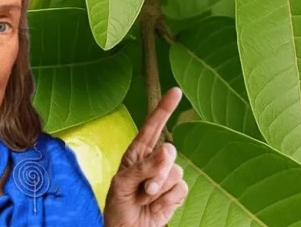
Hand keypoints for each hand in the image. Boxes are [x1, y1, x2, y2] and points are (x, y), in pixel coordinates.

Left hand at [103, 87, 187, 226]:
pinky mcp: (175, 193)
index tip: (176, 91)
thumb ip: (143, 167)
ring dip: (160, 191)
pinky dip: (168, 201)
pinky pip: (182, 189)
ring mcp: (166, 176)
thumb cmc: (118, 207)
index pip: (153, 126)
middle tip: (145, 190)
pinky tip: (156, 208)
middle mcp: (154, 160)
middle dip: (158, 172)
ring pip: (176, 172)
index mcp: (138, 153)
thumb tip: (168, 150)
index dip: (164, 108)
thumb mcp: (122, 185)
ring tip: (146, 200)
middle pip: (169, 152)